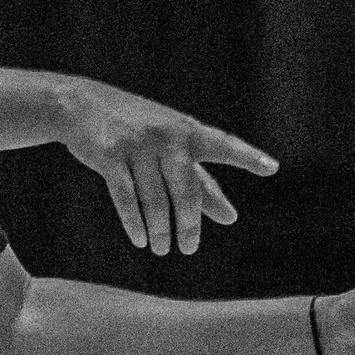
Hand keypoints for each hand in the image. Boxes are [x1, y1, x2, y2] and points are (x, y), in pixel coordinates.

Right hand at [55, 80, 275, 257]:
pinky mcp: (109, 154)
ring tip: (161, 248)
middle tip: (188, 249)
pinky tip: (139, 240)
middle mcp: (166, 136)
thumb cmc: (137, 131)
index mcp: (187, 132)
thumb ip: (202, 183)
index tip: (272, 167)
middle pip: (185, 190)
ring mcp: (137, 144)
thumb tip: (231, 217)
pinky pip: (125, 196)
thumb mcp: (172, 150)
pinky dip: (133, 222)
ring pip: (154, 199)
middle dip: (189, 225)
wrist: (82, 105)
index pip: (223, 145)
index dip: (247, 157)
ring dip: (159, 230)